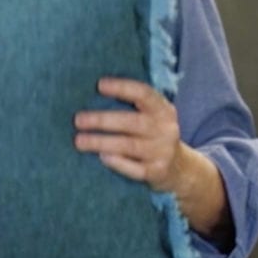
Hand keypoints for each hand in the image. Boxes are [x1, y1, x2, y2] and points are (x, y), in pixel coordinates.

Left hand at [74, 77, 228, 239]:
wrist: (179, 168)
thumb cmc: (153, 135)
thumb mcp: (152, 116)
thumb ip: (133, 105)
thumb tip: (93, 93)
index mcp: (163, 110)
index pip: (144, 94)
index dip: (122, 88)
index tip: (99, 85)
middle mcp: (166, 129)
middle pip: (132, 122)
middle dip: (102, 120)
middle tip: (78, 120)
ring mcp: (162, 152)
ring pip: (129, 146)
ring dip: (102, 142)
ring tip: (80, 141)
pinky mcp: (157, 172)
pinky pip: (135, 169)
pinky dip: (118, 163)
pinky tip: (102, 157)